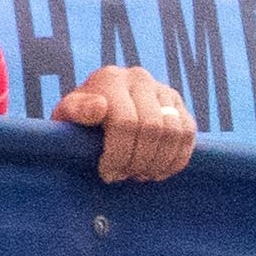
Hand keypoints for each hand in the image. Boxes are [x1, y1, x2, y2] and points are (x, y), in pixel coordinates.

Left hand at [56, 63, 198, 181]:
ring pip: (174, 132)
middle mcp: (139, 78)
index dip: (119, 155)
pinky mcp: (178, 104)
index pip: (125, 122)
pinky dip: (177, 159)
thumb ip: (76, 111)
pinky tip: (158, 171)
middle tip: (126, 177)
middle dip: (139, 161)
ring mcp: (162, 89)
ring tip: (141, 175)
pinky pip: (188, 133)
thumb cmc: (78, 121)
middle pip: (152, 128)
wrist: (96, 114)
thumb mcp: (66, 116)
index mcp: (110, 79)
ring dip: (159, 162)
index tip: (108, 174)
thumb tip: (98, 107)